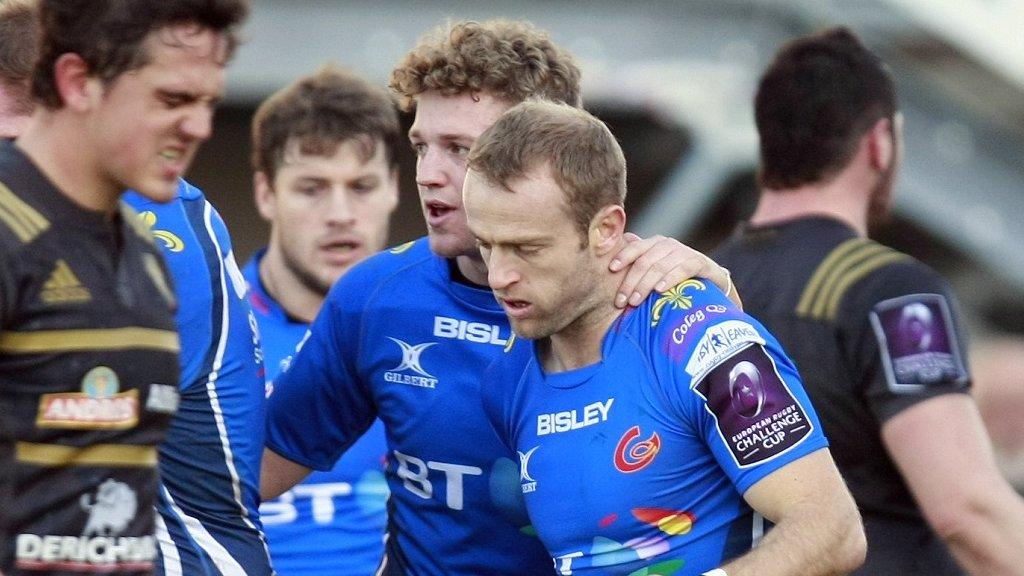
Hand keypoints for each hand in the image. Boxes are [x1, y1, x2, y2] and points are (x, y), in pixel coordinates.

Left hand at [609, 233, 741, 308]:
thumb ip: (637, 265)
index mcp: (654, 244)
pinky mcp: (700, 262)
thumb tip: (610, 263)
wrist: (712, 282)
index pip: (635, 247)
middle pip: (645, 261)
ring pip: (660, 266)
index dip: (623, 256)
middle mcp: (668, 245)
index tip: (611, 269)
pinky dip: (669, 279)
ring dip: (645, 285)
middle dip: (630, 282)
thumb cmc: (676, 277)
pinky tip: (659, 290)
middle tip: (621, 301)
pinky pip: (682, 269)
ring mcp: (685, 252)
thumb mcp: (655, 270)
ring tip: (635, 301)